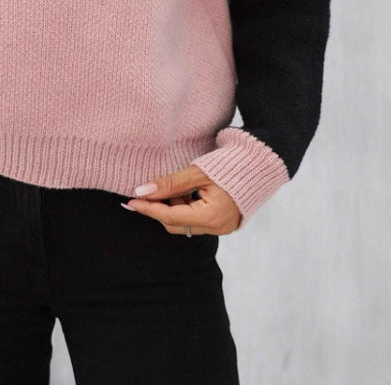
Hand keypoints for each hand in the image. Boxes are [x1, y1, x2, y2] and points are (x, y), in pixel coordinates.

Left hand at [122, 164, 241, 234]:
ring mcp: (221, 227)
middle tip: (143, 194)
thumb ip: (169, 183)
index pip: (170, 217)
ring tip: (166, 188)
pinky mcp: (223, 222)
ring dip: (171, 209)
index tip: (130, 201)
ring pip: (185, 224)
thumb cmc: (230, 165)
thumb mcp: (197, 172)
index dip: (148, 208)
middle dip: (158, 210)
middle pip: (176, 225)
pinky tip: (180, 193)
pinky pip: (195, 220)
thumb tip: (141, 191)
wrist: (261, 162)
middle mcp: (217, 227)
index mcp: (211, 217)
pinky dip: (183, 208)